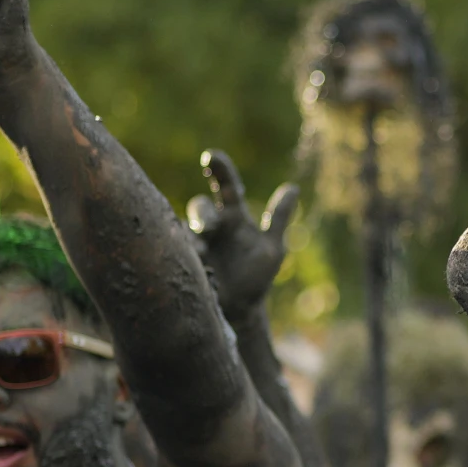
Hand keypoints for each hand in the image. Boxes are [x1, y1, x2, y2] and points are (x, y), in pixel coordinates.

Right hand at [187, 150, 297, 318]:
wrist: (241, 309)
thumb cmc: (256, 276)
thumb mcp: (272, 248)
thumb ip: (279, 219)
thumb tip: (293, 186)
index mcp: (233, 217)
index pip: (225, 186)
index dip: (219, 170)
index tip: (212, 157)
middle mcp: (211, 225)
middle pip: (200, 206)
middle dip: (203, 214)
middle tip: (210, 227)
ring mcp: (193, 242)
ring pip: (183, 226)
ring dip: (191, 236)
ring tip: (200, 252)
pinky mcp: (181, 261)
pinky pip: (173, 251)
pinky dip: (181, 254)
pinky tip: (191, 263)